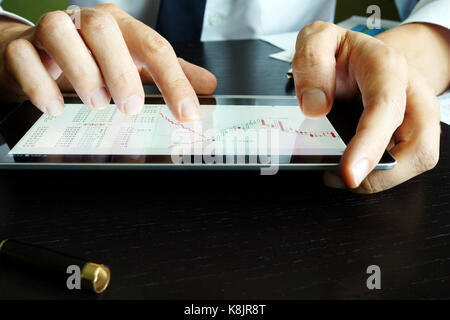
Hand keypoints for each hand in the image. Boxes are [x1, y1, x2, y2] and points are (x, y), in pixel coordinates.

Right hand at [0, 4, 216, 120]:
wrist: (39, 55)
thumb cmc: (93, 60)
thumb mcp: (136, 67)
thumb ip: (169, 75)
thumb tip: (208, 85)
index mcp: (120, 27)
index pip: (153, 46)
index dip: (174, 81)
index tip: (187, 113)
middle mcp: (85, 22)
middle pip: (104, 29)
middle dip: (121, 70)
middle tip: (131, 106)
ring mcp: (50, 32)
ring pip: (60, 33)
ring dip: (82, 73)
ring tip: (96, 103)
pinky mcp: (19, 49)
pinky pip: (24, 58)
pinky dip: (41, 84)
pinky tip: (55, 107)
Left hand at [293, 22, 440, 192]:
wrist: (366, 55)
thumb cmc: (344, 52)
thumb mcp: (318, 39)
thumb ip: (311, 62)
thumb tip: (315, 106)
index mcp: (386, 67)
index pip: (386, 108)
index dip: (369, 145)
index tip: (348, 173)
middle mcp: (409, 94)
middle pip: (418, 147)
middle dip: (381, 176)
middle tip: (342, 179)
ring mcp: (414, 117)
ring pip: (416, 160)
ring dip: (380, 178)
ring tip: (343, 175)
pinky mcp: (409, 134)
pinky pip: (403, 162)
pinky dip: (379, 173)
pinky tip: (353, 168)